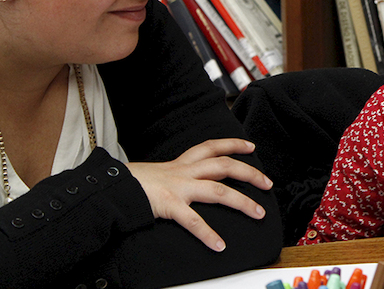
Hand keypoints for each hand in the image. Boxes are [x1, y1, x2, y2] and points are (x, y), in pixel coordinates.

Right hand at [125, 138, 272, 251]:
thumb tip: (192, 181)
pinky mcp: (169, 205)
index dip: (233, 144)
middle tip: (268, 183)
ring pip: (218, 190)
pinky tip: (219, 245)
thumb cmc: (133, 183)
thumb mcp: (159, 173)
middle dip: (250, 172)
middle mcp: (184, 171)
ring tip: (258, 213)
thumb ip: (177, 175)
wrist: (110, 188)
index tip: (250, 146)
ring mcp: (178, 187)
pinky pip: (193, 220)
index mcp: (182, 163)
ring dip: (242, 202)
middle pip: (224, 165)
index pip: (212, 146)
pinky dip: (207, 234)